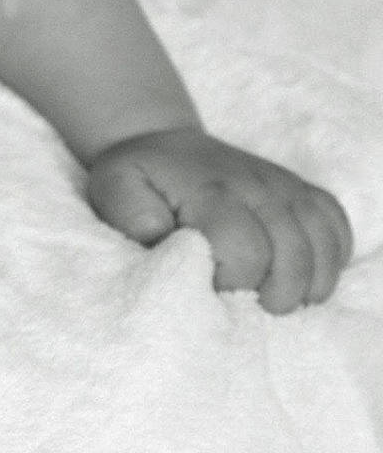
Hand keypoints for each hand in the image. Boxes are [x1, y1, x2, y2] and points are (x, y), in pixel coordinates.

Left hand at [85, 128, 354, 312]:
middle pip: (292, 256)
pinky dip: (330, 261)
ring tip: (276, 299)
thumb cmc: (140, 177)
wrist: (164, 145)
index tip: (207, 286)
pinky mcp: (304, 193)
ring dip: (306, 285)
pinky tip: (303, 276)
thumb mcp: (113, 187)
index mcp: (213, 190)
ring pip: (322, 247)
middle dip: (273, 294)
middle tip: (249, 306)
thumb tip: (161, 237)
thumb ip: (131, 214)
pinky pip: (338, 231)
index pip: (245, 250)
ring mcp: (286, 188)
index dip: (230, 281)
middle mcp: (259, 186)